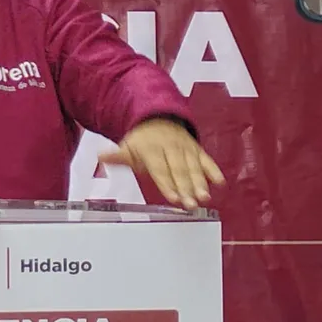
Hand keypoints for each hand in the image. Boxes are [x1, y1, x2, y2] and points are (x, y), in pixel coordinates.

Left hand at [99, 118, 223, 209]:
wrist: (159, 117)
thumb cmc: (143, 140)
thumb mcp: (128, 147)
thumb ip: (118, 156)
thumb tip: (101, 156)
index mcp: (152, 149)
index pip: (160, 169)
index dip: (167, 184)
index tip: (174, 198)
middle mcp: (170, 147)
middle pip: (179, 170)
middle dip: (186, 187)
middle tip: (191, 204)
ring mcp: (185, 147)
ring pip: (194, 166)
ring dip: (201, 182)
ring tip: (205, 197)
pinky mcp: (196, 148)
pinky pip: (206, 159)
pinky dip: (213, 169)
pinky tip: (220, 182)